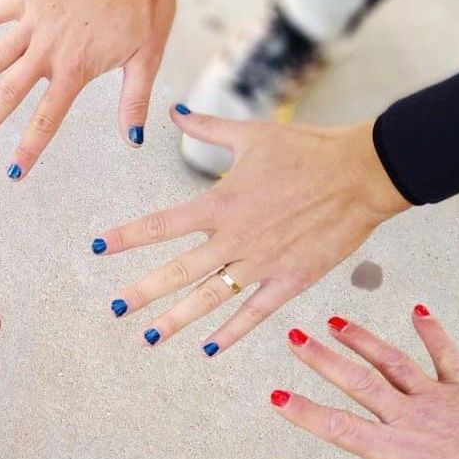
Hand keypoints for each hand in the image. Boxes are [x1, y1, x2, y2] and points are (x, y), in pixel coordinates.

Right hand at [0, 0, 179, 178]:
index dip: (29, 148)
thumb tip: (132, 140)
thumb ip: (132, 100)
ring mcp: (34, 21)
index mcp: (76, 68)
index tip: (12, 172)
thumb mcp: (148, 56)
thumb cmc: (147, 2)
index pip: (47, 118)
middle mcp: (48, 49)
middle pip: (8, 93)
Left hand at [93, 112, 410, 353]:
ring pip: (210, 298)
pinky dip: (232, 331)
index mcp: (221, 202)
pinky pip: (255, 312)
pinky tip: (210, 347)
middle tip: (115, 309)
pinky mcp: (291, 280)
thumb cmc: (307, 149)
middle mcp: (235, 238)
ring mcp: (262, 263)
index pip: (161, 224)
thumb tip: (173, 111)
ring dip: (178, 320)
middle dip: (142, 292)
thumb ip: (207, 127)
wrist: (361, 173)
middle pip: (178, 272)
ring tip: (150, 337)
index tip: (97, 247)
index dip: (127, 236)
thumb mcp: (252, 133)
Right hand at [272, 307, 458, 458]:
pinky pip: (446, 355)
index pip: (339, 428)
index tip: (277, 396)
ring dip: (362, 339)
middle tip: (294, 336)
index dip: (305, 412)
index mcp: (397, 451)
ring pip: (392, 362)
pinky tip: (418, 311)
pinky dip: (431, 331)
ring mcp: (439, 399)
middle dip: (322, 358)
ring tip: (336, 321)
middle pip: (357, 382)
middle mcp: (411, 418)